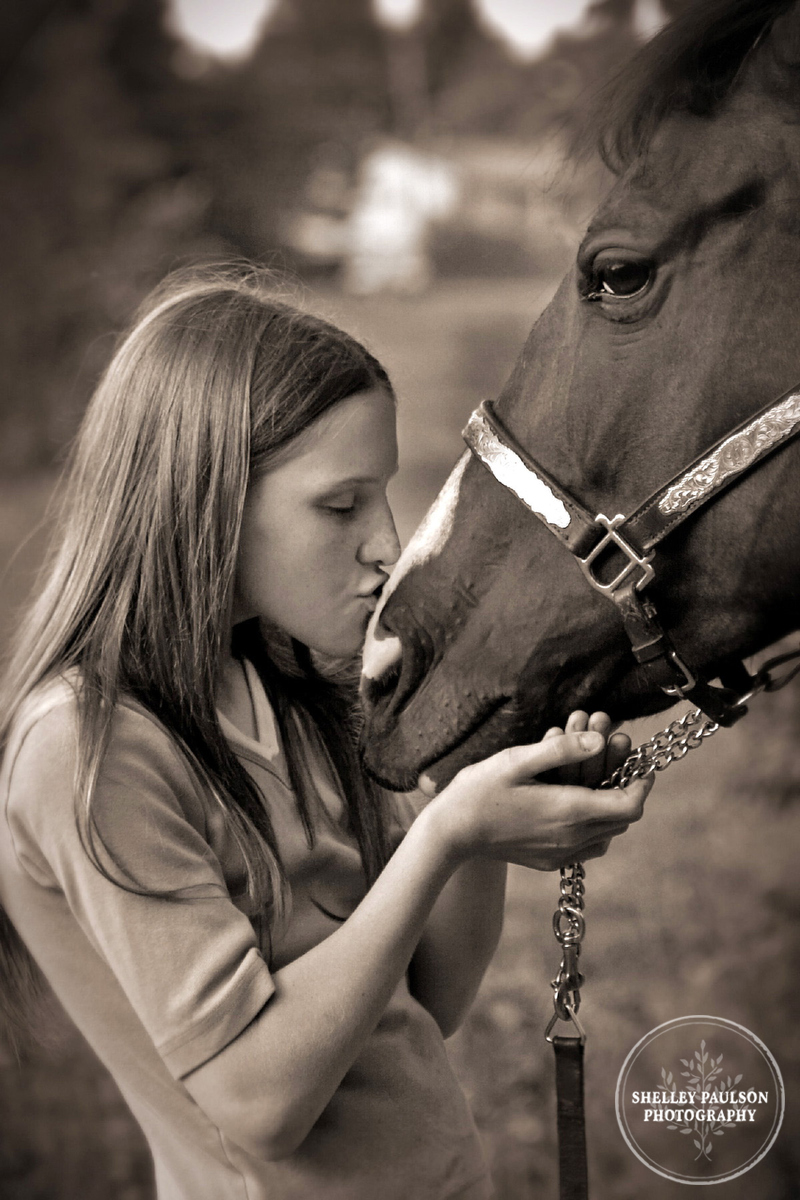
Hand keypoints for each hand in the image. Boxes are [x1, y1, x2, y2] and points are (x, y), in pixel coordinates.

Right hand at [424, 725, 651, 872]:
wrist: (451, 832)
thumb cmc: (480, 790)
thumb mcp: (517, 759)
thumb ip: (562, 749)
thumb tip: (600, 740)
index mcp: (569, 811)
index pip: (630, 805)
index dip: (642, 783)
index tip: (640, 762)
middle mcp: (571, 838)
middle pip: (623, 819)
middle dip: (625, 786)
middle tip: (616, 758)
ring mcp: (561, 854)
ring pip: (608, 833)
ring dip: (610, 806)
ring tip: (598, 777)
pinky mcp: (550, 861)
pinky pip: (589, 846)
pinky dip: (595, 824)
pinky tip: (577, 802)